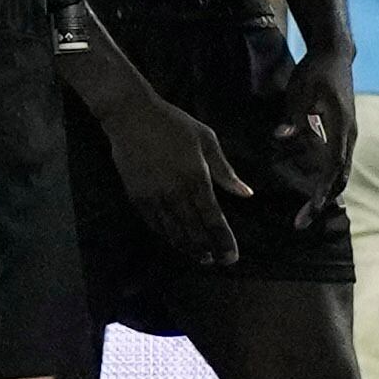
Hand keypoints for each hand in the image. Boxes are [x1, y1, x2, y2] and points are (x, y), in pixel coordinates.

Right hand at [99, 89, 252, 265]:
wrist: (132, 116)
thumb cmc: (174, 124)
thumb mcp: (207, 140)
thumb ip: (225, 170)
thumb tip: (246, 193)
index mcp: (196, 178)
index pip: (213, 219)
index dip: (224, 241)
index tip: (232, 256)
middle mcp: (176, 193)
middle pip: (194, 232)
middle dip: (209, 250)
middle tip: (218, 261)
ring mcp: (154, 198)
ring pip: (174, 233)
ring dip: (189, 248)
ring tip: (201, 257)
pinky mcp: (137, 197)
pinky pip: (155, 225)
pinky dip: (167, 237)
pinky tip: (176, 241)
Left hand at [271, 46, 355, 229]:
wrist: (335, 54)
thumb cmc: (316, 70)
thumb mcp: (301, 89)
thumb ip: (293, 116)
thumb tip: (280, 137)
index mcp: (341, 127)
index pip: (334, 167)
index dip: (323, 191)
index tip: (312, 209)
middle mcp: (349, 136)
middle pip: (339, 178)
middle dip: (322, 202)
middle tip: (301, 224)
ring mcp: (347, 136)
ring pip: (340, 174)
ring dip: (325, 195)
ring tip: (305, 216)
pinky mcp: (342, 134)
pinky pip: (337, 164)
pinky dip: (327, 182)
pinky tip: (314, 195)